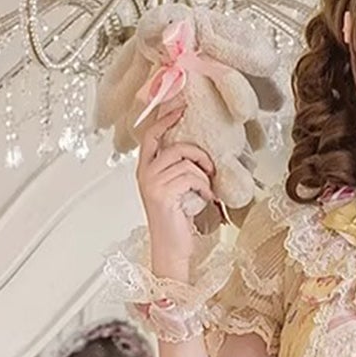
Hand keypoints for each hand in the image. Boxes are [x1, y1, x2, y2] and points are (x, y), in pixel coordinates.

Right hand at [135, 114, 216, 274]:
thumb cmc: (176, 221)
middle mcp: (145, 174)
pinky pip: (191, 177)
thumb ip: (176, 168)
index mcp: (145, 170)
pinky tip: (206, 198)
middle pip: (176, 146)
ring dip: (203, 176)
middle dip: (199, 155)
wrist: (171, 249)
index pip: (152, 136)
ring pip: (186, 162)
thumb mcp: (175, 189)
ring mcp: (152, 184)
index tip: (180, 107)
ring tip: (207, 190)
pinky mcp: (163, 194)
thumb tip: (195, 150)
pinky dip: (204, 187)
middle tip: (210, 169)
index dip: (166, 119)